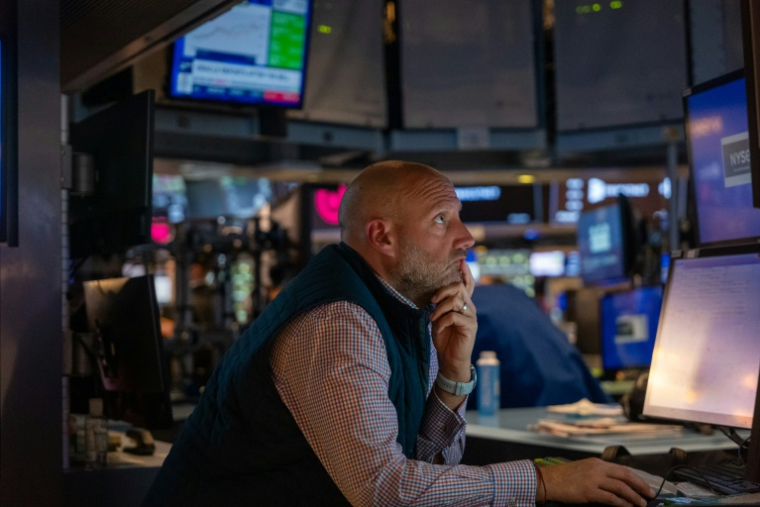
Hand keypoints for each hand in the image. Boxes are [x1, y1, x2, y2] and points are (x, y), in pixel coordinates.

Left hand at [429, 259, 476, 381]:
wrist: (451, 360)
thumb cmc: (444, 338)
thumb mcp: (440, 318)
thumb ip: (442, 305)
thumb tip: (435, 293)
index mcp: (464, 303)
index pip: (468, 284)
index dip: (465, 272)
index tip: (460, 261)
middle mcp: (470, 307)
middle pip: (459, 287)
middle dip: (443, 290)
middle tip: (432, 300)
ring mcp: (471, 316)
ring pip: (456, 300)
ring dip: (439, 308)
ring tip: (432, 318)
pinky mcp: (470, 326)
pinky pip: (454, 316)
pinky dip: (442, 321)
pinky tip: (437, 329)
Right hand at [540, 458, 653, 506]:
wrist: (549, 480)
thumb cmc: (565, 476)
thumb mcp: (585, 469)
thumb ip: (600, 474)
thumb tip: (618, 484)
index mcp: (597, 463)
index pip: (623, 469)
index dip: (637, 478)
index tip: (645, 486)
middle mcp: (597, 469)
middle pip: (625, 476)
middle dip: (640, 486)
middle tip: (649, 495)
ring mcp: (593, 480)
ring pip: (620, 488)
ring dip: (634, 497)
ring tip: (641, 503)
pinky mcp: (589, 491)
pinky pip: (610, 498)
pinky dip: (621, 503)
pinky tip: (627, 506)